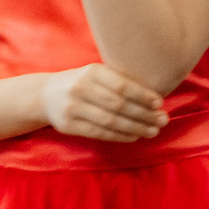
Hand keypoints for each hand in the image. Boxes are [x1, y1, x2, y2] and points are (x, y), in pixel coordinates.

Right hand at [40, 63, 167, 140]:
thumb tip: (155, 99)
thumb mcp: (97, 74)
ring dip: (136, 128)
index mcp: (92, 72)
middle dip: (144, 114)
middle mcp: (80, 89)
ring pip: (110, 121)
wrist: (45, 95)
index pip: (122, 86)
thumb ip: (120, 81)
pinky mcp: (68, 126)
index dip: (143, 96)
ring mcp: (72, 108)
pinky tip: (134, 136)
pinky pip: (98, 133)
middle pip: (119, 105)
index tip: (160, 103)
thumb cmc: (83, 83)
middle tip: (163, 120)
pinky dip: (119, 136)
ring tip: (153, 131)